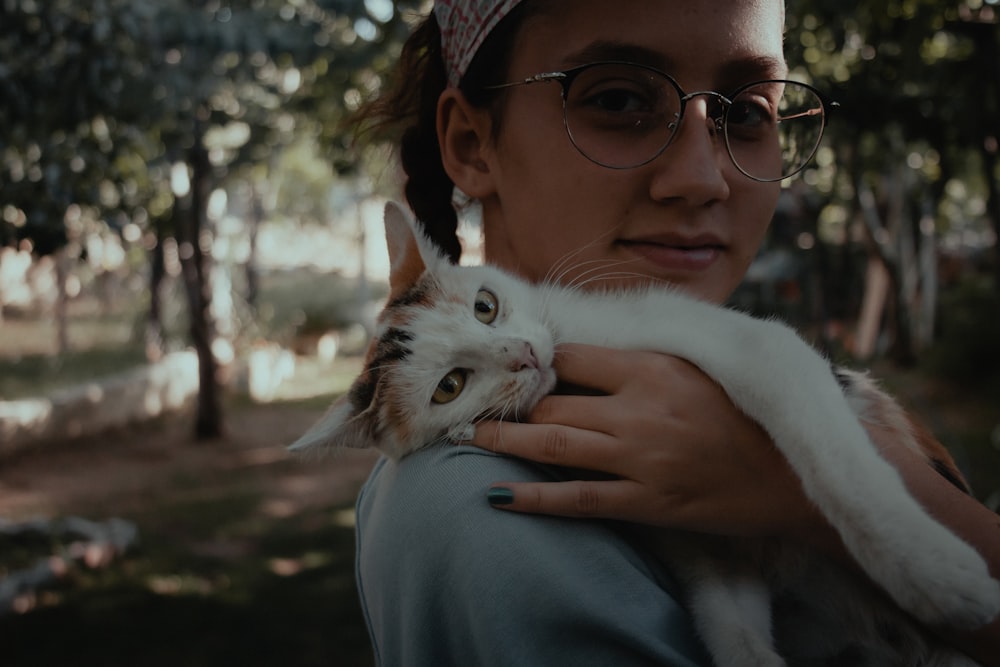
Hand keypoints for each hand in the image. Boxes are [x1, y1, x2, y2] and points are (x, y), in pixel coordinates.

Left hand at [471, 343, 824, 539]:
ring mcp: (640, 458)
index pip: (573, 356)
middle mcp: (638, 410)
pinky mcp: (645, 502)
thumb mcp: (700, 366)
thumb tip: (591, 345)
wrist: (791, 477)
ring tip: (468, 435)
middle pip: (553, 400)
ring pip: (553, 444)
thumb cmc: (745, 414)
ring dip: (503, 440)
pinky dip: (535, 497)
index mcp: (652, 368)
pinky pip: (578, 499)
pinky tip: (498, 494)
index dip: (537, 363)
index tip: (511, 367)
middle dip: (509, 402)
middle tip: (472, 401)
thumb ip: (645, 355)